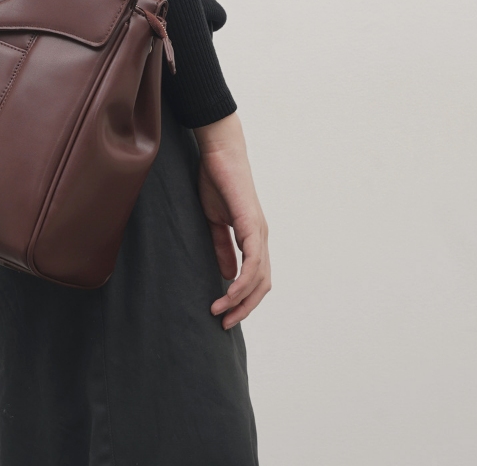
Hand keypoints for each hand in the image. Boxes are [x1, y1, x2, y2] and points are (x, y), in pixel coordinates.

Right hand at [193, 111, 270, 328]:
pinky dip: (243, 281)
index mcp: (252, 236)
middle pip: (262, 284)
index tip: (223, 313)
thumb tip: (228, 275)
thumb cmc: (216, 181)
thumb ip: (222, 246)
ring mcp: (259, 231)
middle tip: (223, 323)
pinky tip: (229, 292)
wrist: (219, 153)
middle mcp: (261, 237)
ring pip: (259, 278)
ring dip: (241, 300)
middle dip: (245, 308)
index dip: (242, 299)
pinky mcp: (252, 224)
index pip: (255, 277)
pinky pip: (253, 261)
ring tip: (220, 312)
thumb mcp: (214, 220)